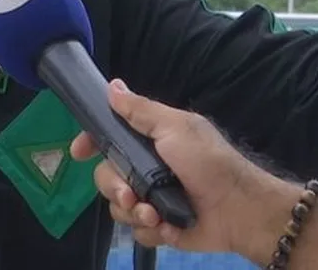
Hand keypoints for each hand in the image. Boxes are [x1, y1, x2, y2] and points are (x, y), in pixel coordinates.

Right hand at [70, 80, 284, 255]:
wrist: (238, 209)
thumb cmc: (209, 162)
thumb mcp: (175, 128)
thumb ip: (141, 110)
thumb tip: (113, 86)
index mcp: (149, 142)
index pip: (109, 139)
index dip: (91, 143)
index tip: (79, 152)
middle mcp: (146, 170)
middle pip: (106, 177)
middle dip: (114, 187)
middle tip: (131, 194)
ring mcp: (151, 199)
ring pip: (118, 207)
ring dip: (134, 211)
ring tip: (155, 214)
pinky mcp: (159, 227)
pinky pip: (137, 231)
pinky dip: (151, 230)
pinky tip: (168, 227)